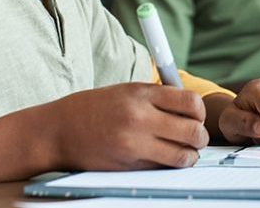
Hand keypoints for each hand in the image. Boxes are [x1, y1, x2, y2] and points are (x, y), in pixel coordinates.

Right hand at [52, 83, 208, 169]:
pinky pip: (163, 168)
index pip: (191, 102)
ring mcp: (135, 145)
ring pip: (183, 156)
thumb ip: (159, 97)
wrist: (59, 130)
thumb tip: (192, 106)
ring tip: (182, 150)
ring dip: (189, 155)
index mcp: (141, 94)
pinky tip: (161, 157)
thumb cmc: (93, 108)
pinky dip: (169, 165)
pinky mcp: (130, 166)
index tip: (195, 114)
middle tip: (194, 136)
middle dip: (200, 136)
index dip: (199, 111)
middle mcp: (140, 119)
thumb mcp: (127, 91)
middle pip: (194, 132)